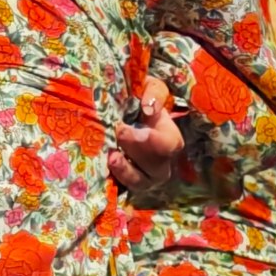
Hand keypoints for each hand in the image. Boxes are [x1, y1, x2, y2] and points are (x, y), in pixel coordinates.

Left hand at [109, 77, 182, 191]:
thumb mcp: (150, 88)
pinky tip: (104, 165)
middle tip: (118, 134)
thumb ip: (154, 93)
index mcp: (171, 139)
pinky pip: (123, 187)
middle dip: (136, 152)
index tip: (124, 127)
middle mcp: (161, 163)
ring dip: (125, 171)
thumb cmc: (141, 99)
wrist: (124, 112)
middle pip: (155, 167)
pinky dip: (114, 178)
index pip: (168, 146)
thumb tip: (149, 108)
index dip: (149, 140)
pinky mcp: (126, 182)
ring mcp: (144, 176)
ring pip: (140, 182)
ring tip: (112, 157)